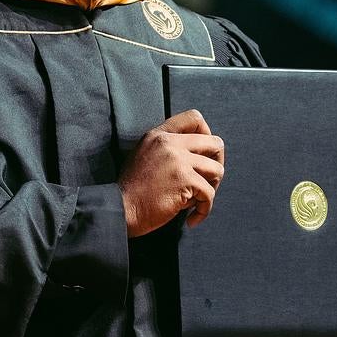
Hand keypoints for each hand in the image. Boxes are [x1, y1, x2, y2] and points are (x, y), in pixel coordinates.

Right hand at [118, 109, 225, 236]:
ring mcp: (178, 161)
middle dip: (218, 163)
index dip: (207, 135)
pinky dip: (204, 209)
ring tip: (197, 201)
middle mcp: (170, 143)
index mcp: (159, 135)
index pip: (194, 118)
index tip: (204, 154)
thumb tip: (198, 155)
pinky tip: (191, 218)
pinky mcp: (184, 180)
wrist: (119, 210)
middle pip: (215, 143)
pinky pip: (209, 194)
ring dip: (211, 188)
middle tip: (208, 181)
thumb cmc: (132, 190)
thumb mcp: (144, 155)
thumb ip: (167, 149)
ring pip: (217, 169)